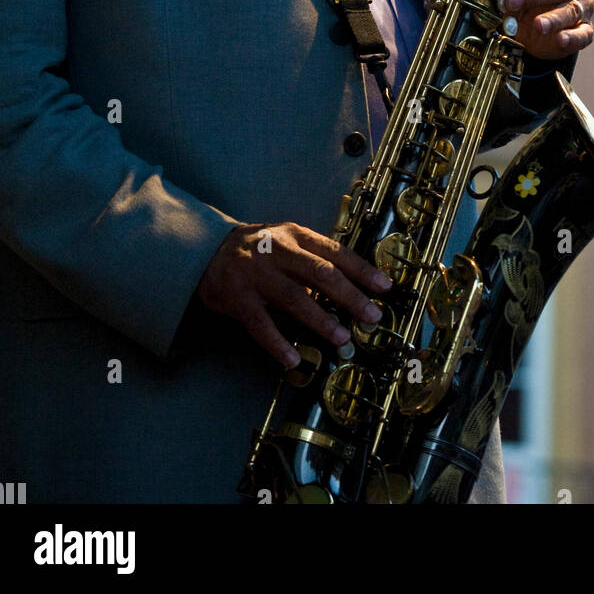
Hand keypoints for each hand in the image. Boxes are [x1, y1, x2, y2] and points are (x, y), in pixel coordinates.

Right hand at [195, 222, 391, 367]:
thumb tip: (358, 284)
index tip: (385, 287)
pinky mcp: (237, 298)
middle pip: (319, 273)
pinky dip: (277, 343)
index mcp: (296, 235)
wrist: (208, 249)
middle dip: (349, 296)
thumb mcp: (289, 240)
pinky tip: (293, 359)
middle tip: (371, 315)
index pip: (335, 251)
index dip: (362, 270)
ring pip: (293, 297)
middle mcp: (278, 251)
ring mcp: (257, 275)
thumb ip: (317, 257)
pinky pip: (260, 324)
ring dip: (319, 320)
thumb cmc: (260, 248)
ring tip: (341, 338)